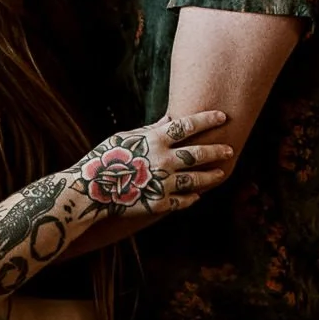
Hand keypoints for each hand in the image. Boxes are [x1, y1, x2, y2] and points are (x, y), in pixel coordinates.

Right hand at [76, 110, 233, 217]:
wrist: (89, 190)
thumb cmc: (105, 159)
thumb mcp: (125, 137)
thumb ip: (151, 130)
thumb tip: (171, 118)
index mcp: (153, 140)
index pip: (188, 125)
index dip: (207, 119)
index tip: (222, 116)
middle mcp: (162, 160)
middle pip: (198, 154)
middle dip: (217, 150)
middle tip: (229, 149)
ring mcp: (162, 184)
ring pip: (196, 179)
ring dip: (211, 176)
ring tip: (221, 173)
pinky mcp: (159, 204)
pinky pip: (183, 200)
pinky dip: (192, 197)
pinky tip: (197, 195)